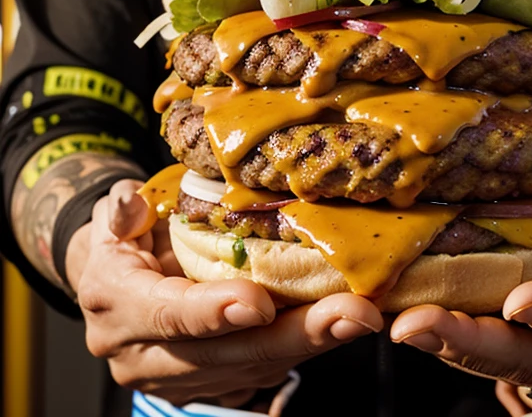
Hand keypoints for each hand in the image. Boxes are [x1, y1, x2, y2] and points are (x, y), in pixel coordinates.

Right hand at [67, 180, 383, 408]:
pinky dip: (302, 350)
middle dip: (291, 336)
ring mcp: (176, 379)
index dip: (213, 312)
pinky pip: (260, 374)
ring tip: (359, 316)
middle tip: (349, 314)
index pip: (167, 315)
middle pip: (225, 353)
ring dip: (310, 344)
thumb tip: (130, 205)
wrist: (112, 285)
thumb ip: (121, 211)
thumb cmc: (125, 241)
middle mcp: (142, 355)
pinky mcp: (206, 386)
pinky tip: (340, 326)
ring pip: (252, 368)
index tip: (261, 303)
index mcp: (116, 305)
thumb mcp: (112, 218)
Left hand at [389, 231, 531, 410]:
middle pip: (530, 360)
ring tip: (404, 326)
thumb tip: (494, 193)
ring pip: (501, 372)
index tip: (516, 302)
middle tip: (415, 324)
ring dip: (448, 347)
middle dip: (468, 342)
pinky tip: (416, 328)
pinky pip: (489, 372)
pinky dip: (452, 348)